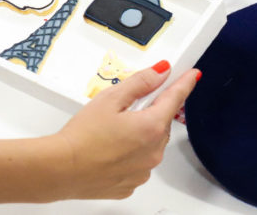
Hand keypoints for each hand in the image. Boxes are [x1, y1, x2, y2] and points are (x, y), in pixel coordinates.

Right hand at [51, 62, 198, 199]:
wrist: (63, 169)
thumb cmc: (83, 136)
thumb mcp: (110, 98)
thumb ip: (140, 83)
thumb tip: (160, 73)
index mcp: (151, 126)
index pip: (175, 99)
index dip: (184, 84)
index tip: (193, 76)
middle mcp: (154, 151)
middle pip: (160, 122)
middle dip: (148, 112)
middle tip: (124, 109)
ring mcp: (144, 170)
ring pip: (150, 144)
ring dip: (138, 135)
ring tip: (109, 133)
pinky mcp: (132, 183)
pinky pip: (138, 164)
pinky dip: (128, 155)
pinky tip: (108, 150)